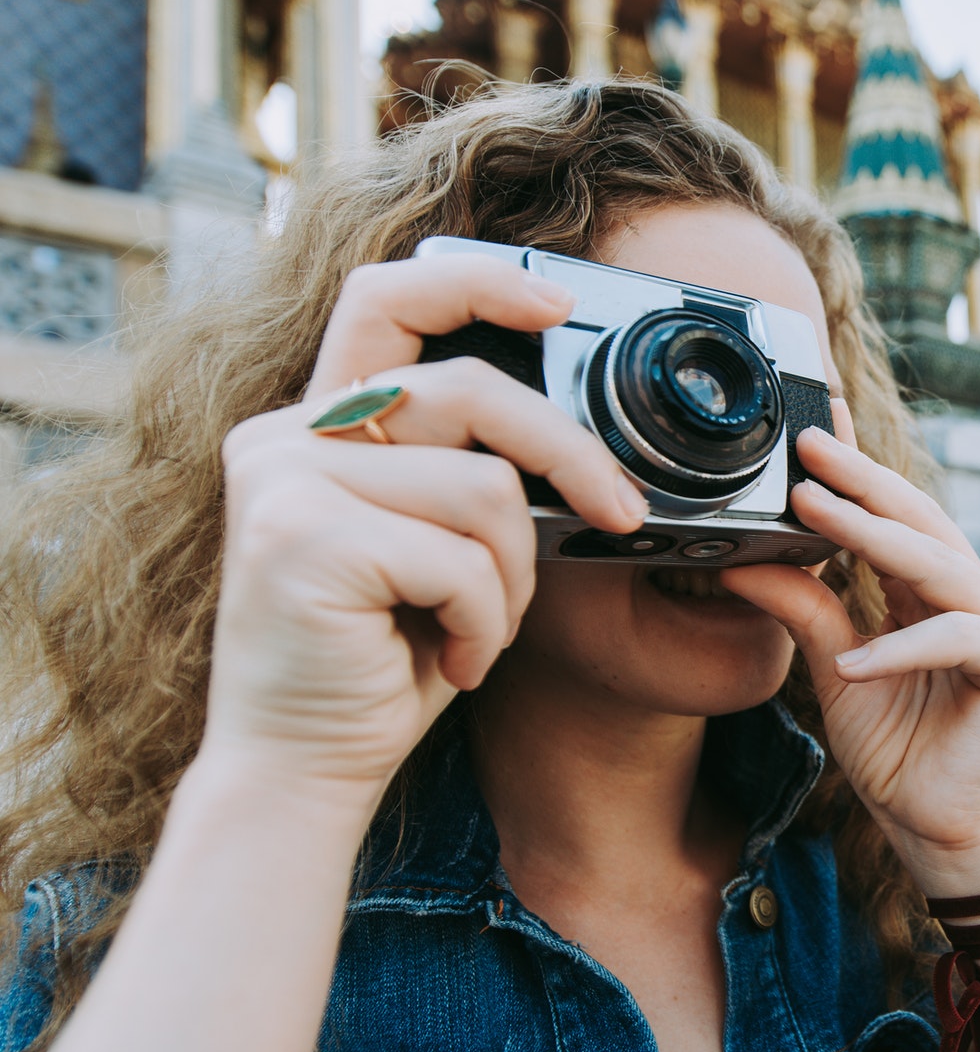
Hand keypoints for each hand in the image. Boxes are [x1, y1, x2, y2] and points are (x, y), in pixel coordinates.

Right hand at [204, 255, 647, 801]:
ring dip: (513, 577)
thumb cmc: (382, 659)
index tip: (560, 302)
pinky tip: (453, 662)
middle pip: (471, 390)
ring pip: (483, 489)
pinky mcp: (302, 539)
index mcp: (317, 425)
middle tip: (621, 512)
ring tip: (478, 630)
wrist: (301, 768)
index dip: (477, 283)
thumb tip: (573, 438)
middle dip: (568, 454)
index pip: (388, 300)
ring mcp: (285, 482)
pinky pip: (462, 559)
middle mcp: (286, 436)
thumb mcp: (434, 545)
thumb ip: (463, 471)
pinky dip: (487, 623)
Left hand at [722, 426, 979, 882]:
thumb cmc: (896, 753)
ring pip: (940, 566)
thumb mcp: (835, 669)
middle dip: (864, 481)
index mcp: (937, 595)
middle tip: (810, 445)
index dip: (858, 475)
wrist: (935, 830)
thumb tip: (743, 559)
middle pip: (922, 522)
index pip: (897, 520)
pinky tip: (853, 665)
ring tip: (813, 510)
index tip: (811, 433)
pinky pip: (958, 638)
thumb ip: (806, 611)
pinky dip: (902, 648)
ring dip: (873, 536)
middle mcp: (979, 599)